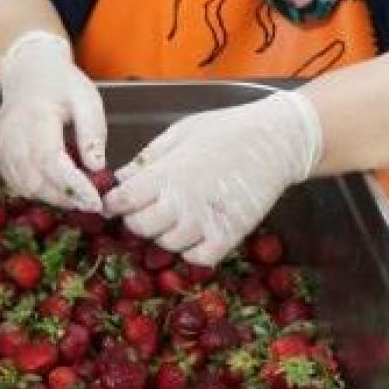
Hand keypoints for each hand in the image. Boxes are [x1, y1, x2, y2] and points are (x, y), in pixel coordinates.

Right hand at [0, 31, 106, 212]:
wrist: (29, 73)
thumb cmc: (61, 85)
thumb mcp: (86, 99)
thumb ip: (92, 132)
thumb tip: (96, 167)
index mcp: (35, 117)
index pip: (51, 161)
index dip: (73, 186)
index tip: (95, 202)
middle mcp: (11, 135)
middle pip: (36, 181)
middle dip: (66, 197)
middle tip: (92, 202)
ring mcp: (0, 147)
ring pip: (26, 187)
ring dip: (54, 197)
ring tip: (78, 193)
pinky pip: (17, 183)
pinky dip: (40, 190)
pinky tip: (59, 184)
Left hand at [104, 91, 322, 265]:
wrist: (275, 140)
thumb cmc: (225, 129)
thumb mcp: (179, 133)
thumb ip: (147, 158)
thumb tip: (118, 178)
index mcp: (164, 174)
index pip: (120, 201)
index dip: (113, 203)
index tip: (116, 201)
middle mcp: (181, 202)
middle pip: (139, 227)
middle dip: (137, 219)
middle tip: (148, 208)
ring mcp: (205, 223)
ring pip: (166, 245)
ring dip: (165, 235)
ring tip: (176, 217)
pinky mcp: (229, 236)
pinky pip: (198, 259)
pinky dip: (192, 251)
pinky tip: (196, 233)